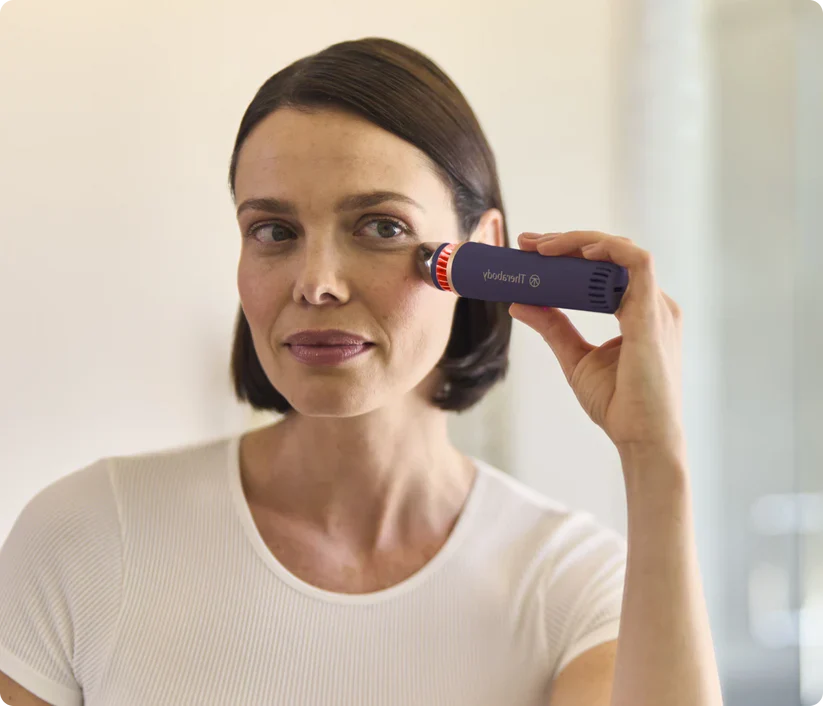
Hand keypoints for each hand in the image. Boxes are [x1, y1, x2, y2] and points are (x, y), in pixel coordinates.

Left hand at [509, 231, 685, 457]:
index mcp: (639, 312)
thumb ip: (553, 327)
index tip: (531, 252)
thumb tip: (520, 303)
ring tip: (541, 247)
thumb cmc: (618, 404)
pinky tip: (580, 251)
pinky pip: (637, 263)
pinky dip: (608, 249)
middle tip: (528, 243)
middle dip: (568, 242)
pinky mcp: (654, 315)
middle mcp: (652, 304)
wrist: (641, 438)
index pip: (607, 267)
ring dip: (579, 242)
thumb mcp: (575, 357)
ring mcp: (656, 307)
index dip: (570, 252)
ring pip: (622, 251)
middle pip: (612, 255)